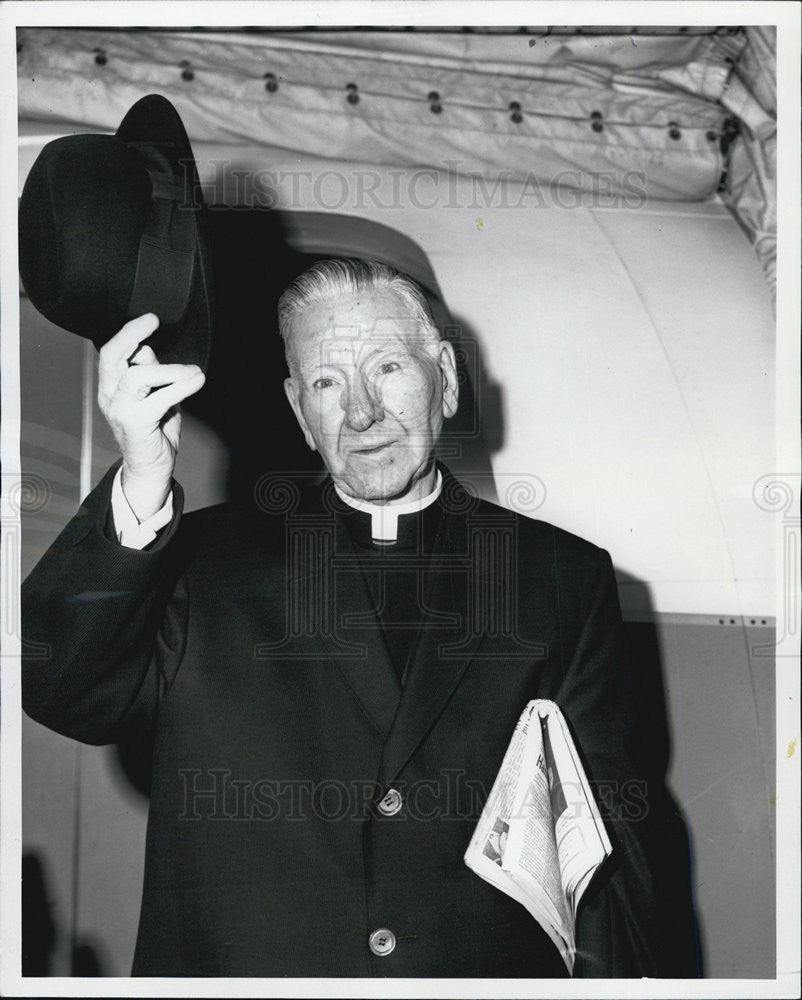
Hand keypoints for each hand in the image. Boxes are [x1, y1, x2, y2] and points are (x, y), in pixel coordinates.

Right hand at [97, 314, 204, 520]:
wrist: (151, 468)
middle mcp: (109, 395)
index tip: (150, 320)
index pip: (111, 353)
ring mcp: (120, 409)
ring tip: (193, 371)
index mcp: (111, 386)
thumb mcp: (155, 396)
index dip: (129, 333)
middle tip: (152, 322)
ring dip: (169, 369)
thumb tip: (148, 351)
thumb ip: (152, 375)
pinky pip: (159, 398)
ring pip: (137, 375)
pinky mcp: (136, 423)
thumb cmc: (154, 431)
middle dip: (131, 334)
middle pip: (111, 356)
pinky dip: (181, 386)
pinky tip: (197, 380)